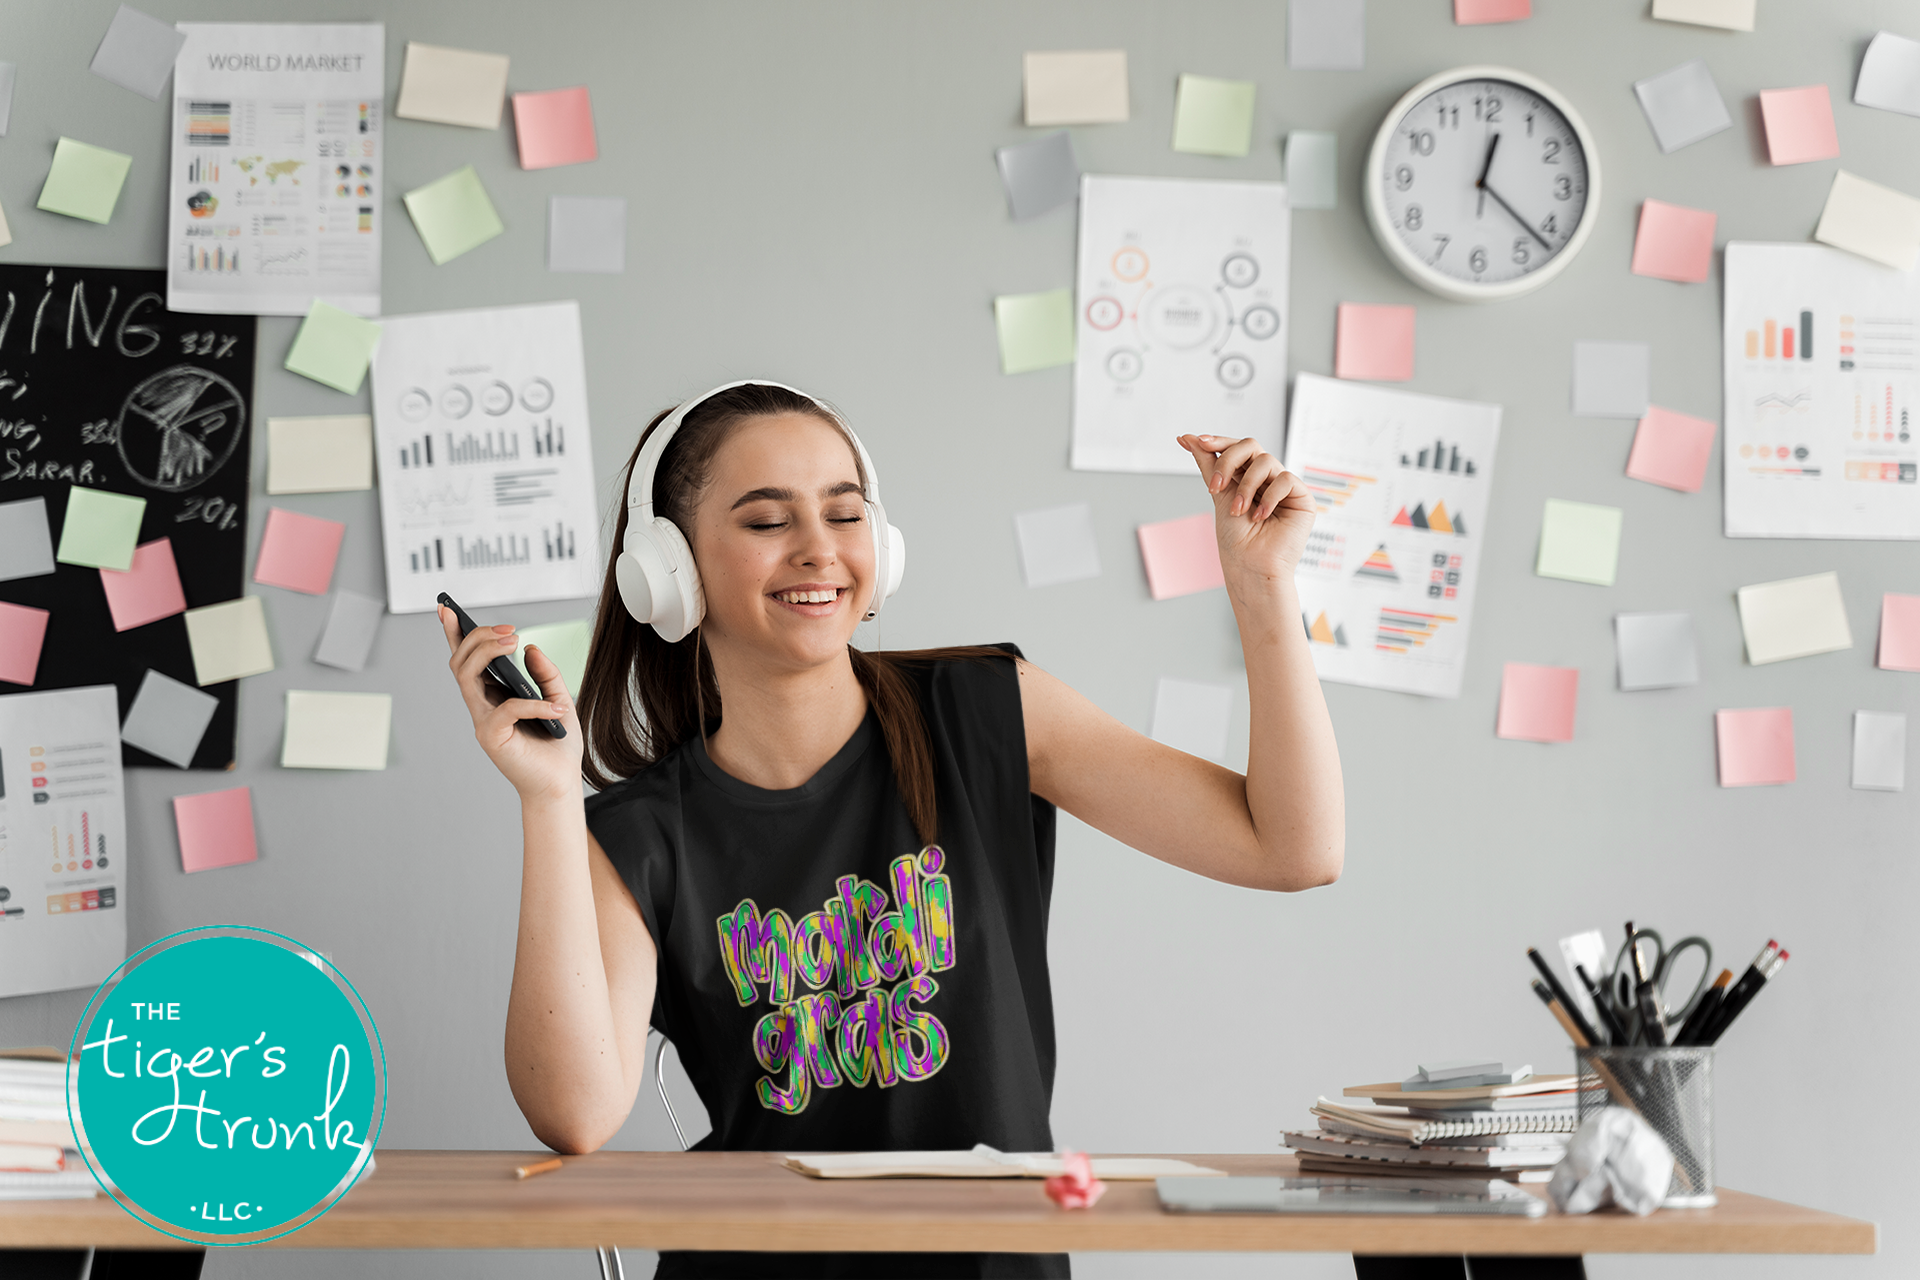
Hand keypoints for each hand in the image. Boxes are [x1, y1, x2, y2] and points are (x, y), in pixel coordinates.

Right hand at [440, 605, 584, 803]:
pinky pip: (505, 709)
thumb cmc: (556, 745)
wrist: (560, 783)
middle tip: (509, 630)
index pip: (467, 659)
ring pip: (467, 677)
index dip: (453, 634)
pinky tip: (557, 707)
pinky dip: (532, 703)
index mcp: (493, 694)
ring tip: (515, 641)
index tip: (446, 608)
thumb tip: (530, 648)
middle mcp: (482, 705)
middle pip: (461, 662)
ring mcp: (483, 721)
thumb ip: (545, 674)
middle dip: (478, 637)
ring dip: (488, 653)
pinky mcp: (492, 738)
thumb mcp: (560, 698)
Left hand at [1176, 434, 1315, 583]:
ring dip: (1246, 486)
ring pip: (1265, 460)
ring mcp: (1284, 487)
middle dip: (1228, 461)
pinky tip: (1260, 516)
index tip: (1197, 442)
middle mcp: (1267, 479)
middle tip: (1216, 486)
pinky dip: (1268, 497)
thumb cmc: (1236, 539)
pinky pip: (1285, 479)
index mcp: (1247, 477)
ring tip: (1238, 511)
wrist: (1250, 566)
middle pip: (1250, 446)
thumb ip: (1208, 464)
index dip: (1219, 442)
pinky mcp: (1302, 498)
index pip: (1237, 448)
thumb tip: (1187, 437)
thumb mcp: (1218, 494)